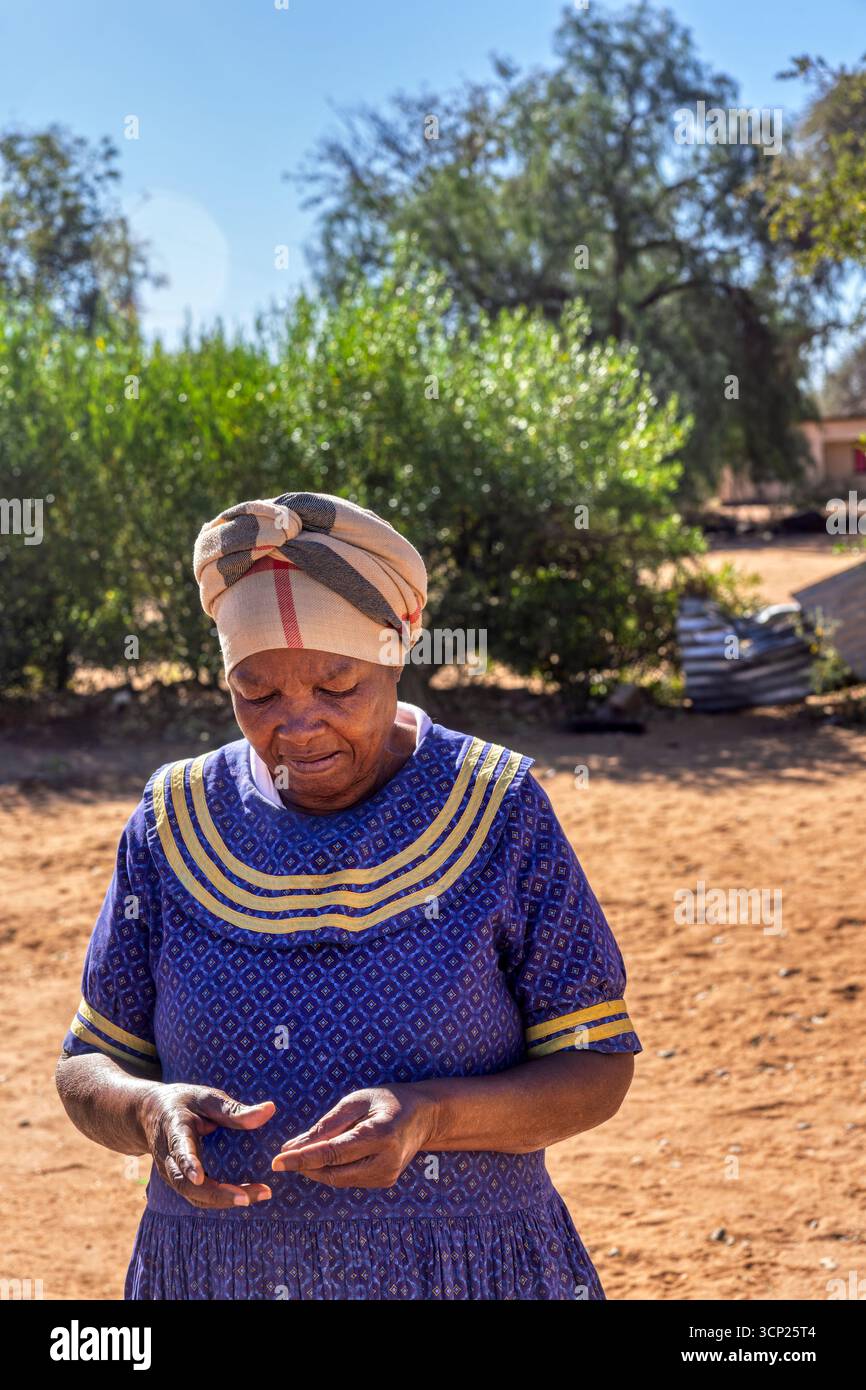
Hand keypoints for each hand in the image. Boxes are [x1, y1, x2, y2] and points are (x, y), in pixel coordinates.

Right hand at [138, 1083, 274, 1209]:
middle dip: (216, 1194)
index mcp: (174, 1130)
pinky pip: (199, 1196)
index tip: (199, 1177)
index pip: (179, 1149)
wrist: (151, 1114)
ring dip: (225, 1200)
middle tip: (247, 1197)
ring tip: (259, 1195)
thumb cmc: (184, 1102)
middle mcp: (169, 1157)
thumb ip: (234, 1109)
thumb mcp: (206, 1097)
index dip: (188, 1164)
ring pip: (194, 1195)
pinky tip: (249, 1195)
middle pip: (186, 1184)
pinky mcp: (181, 1182)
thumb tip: (269, 1110)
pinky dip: (222, 1199)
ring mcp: (172, 1174)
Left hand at [271, 1084, 435, 1188]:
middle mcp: (385, 1162)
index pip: (332, 1154)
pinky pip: (348, 1179)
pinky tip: (323, 1158)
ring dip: (316, 1169)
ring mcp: (386, 1176)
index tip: (277, 1161)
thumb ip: (327, 1125)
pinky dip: (332, 1170)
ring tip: (301, 1154)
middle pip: (333, 1171)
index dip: (302, 1159)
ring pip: (338, 1179)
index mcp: (380, 1136)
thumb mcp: (356, 1101)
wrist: (423, 1116)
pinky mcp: (384, 1182)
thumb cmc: (387, 1101)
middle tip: (284, 1155)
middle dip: (305, 1165)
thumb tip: (294, 1146)